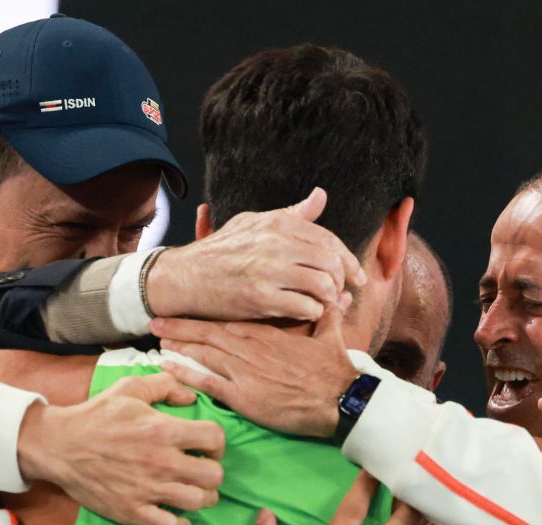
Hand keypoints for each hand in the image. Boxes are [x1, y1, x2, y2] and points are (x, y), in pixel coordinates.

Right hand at [17, 372, 225, 524]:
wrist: (60, 445)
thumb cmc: (96, 415)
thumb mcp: (129, 388)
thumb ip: (165, 386)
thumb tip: (192, 398)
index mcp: (162, 430)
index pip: (214, 438)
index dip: (217, 443)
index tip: (208, 447)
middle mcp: (160, 462)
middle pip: (214, 476)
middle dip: (213, 472)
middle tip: (202, 470)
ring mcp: (147, 490)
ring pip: (198, 502)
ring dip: (201, 497)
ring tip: (193, 491)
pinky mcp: (132, 511)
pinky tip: (177, 516)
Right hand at [146, 187, 365, 321]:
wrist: (184, 277)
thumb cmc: (221, 251)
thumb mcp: (254, 224)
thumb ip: (292, 215)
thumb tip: (320, 196)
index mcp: (277, 223)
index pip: (328, 239)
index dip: (348, 260)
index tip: (356, 276)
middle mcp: (276, 243)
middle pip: (330, 262)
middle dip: (341, 281)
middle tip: (339, 293)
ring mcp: (268, 270)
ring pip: (323, 284)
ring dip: (328, 298)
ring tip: (321, 303)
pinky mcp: (260, 297)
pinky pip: (305, 306)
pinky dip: (312, 312)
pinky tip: (305, 312)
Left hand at [151, 308, 358, 437]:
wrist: (340, 400)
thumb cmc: (334, 370)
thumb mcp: (331, 335)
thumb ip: (327, 315)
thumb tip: (338, 297)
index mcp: (265, 332)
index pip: (225, 319)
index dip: (201, 316)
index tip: (184, 310)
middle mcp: (248, 348)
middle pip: (206, 334)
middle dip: (179, 327)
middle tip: (155, 322)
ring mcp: (243, 372)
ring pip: (202, 353)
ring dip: (178, 345)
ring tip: (157, 340)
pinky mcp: (243, 397)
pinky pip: (207, 383)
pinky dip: (185, 374)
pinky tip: (167, 368)